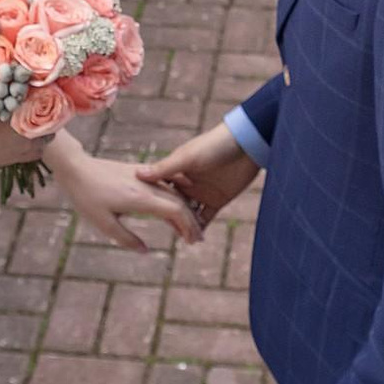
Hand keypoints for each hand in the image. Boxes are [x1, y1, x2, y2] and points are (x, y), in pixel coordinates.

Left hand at [45, 132, 204, 253]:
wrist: (75, 168)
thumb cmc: (86, 196)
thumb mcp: (103, 224)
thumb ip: (126, 239)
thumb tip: (145, 251)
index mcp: (140, 198)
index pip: (175, 211)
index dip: (187, 226)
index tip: (192, 241)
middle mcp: (147, 185)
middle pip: (179, 202)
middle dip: (191, 221)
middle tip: (197, 239)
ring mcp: (143, 177)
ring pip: (172, 193)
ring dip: (183, 210)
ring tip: (188, 227)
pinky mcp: (138, 173)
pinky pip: (162, 185)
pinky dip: (173, 199)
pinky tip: (173, 209)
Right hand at [136, 128, 261, 228]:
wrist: (246, 144)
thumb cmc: (214, 145)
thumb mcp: (187, 158)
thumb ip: (165, 169)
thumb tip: (137, 174)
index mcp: (177, 171)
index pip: (159, 189)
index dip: (151, 201)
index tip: (141, 213)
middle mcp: (187, 183)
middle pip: (173, 205)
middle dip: (168, 218)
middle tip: (161, 230)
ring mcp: (202, 193)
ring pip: (189, 214)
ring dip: (184, 226)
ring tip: (178, 239)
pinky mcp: (217, 200)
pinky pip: (205, 218)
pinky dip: (200, 228)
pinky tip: (194, 239)